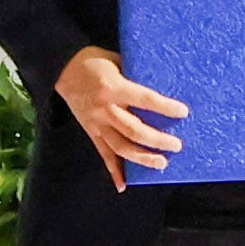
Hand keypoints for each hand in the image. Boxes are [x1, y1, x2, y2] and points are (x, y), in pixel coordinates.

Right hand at [56, 45, 187, 181]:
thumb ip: (135, 75)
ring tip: (161, 163)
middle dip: (157, 140)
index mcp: (113, 87)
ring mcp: (96, 123)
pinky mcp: (91, 132)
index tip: (183, 112)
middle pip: (134, 130)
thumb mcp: (116, 60)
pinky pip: (103, 155)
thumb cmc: (93, 60)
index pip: (144, 100)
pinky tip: (123, 185)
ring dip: (142, 158)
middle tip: (176, 145)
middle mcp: (105, 108)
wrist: (62, 69)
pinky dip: (113, 171)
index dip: (164, 107)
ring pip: (121, 147)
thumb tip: (162, 87)